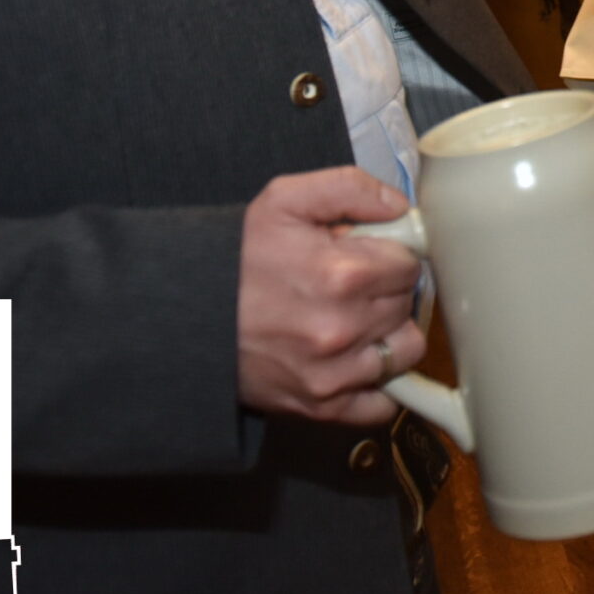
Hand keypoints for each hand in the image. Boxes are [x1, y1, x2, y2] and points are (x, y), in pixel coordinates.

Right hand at [237, 168, 427, 424]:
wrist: (183, 314)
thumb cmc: (235, 256)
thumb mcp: (284, 200)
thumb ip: (350, 188)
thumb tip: (399, 206)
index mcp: (343, 274)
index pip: (410, 264)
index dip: (391, 255)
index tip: (366, 256)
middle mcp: (343, 328)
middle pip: (408, 306)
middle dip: (387, 291)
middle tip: (352, 285)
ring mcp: (333, 373)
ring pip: (405, 352)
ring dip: (388, 335)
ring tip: (354, 320)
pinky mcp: (321, 406)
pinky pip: (383, 404)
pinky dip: (378, 385)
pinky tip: (355, 360)